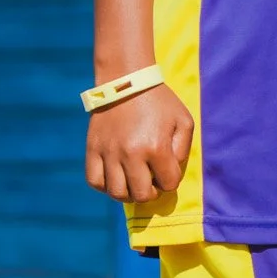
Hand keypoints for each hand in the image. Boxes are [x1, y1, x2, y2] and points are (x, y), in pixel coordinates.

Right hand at [85, 84, 194, 202]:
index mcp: (156, 147)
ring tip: (133, 182)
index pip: (168, 184)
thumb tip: (171, 173)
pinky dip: (105, 186)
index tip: (167, 169)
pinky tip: (115, 177)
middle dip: (151, 192)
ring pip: (117, 193)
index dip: (171, 179)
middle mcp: (131, 153)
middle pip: (142, 195)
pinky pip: (95, 181)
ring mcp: (109, 153)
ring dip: (129, 193)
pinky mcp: (93, 149)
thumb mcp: (183, 121)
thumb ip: (183, 150)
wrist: (127, 82)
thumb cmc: (159, 102)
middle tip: (151, 180)